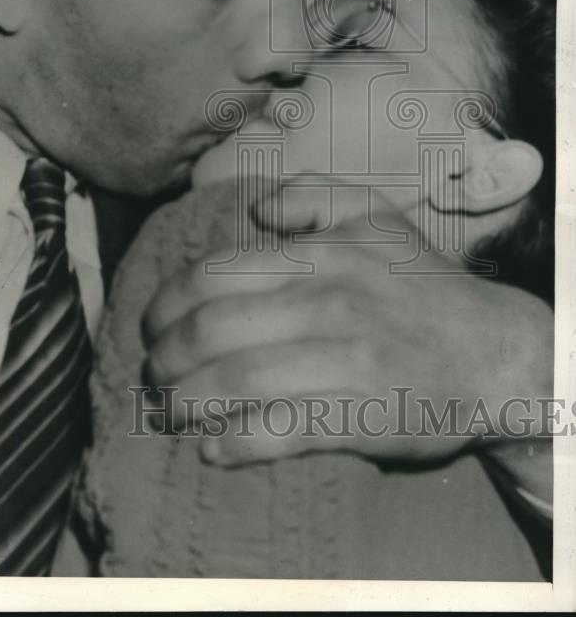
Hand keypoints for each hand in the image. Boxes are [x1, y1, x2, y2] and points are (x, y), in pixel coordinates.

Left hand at [143, 184, 552, 494]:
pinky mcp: (358, 415)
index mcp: (319, 255)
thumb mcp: (378, 217)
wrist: (495, 354)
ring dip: (184, 403)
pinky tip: (212, 450)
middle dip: (163, 358)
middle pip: (211, 332)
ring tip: (167, 411)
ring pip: (234, 383)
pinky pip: (278, 432)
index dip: (165, 304)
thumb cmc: (423, 286)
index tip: (151, 325)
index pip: (212, 276)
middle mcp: (325, 303)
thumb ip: (315, 196)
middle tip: (152, 373)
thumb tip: (257, 206)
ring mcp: (341, 361)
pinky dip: (234, 445)